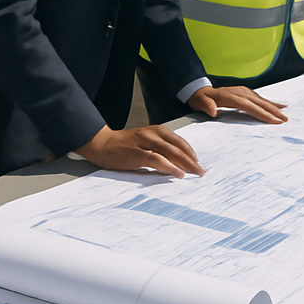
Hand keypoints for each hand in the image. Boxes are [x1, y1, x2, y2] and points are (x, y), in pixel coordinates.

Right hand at [77, 124, 205, 178]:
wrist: (102, 144)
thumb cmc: (124, 146)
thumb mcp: (145, 143)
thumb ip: (159, 149)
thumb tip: (176, 162)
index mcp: (157, 130)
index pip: (179, 141)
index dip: (190, 152)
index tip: (198, 163)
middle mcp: (153, 134)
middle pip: (178, 147)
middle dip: (192, 159)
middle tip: (201, 171)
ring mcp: (145, 142)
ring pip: (171, 152)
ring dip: (185, 163)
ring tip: (194, 173)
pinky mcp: (137, 153)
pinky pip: (157, 160)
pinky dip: (169, 166)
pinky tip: (178, 173)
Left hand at [186, 85, 287, 123]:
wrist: (200, 90)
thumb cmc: (201, 99)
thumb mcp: (200, 103)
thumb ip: (207, 106)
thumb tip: (213, 111)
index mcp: (231, 96)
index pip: (249, 106)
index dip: (262, 113)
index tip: (273, 120)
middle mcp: (240, 92)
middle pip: (259, 102)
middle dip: (273, 110)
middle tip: (284, 119)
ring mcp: (244, 91)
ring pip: (261, 100)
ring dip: (274, 106)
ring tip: (285, 113)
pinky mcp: (246, 92)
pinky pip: (260, 98)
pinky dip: (270, 102)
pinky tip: (278, 105)